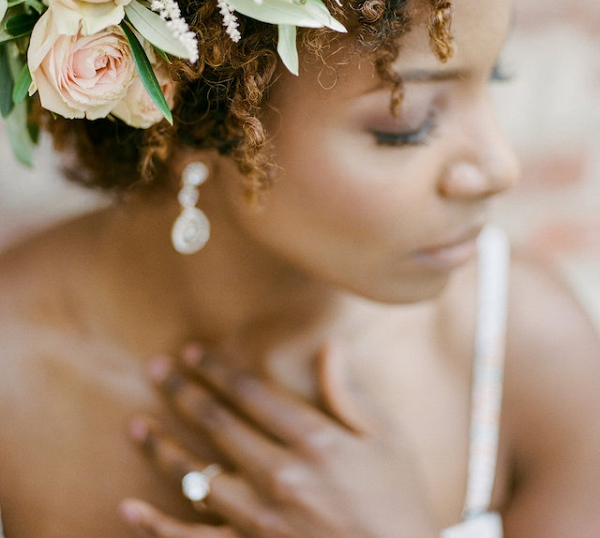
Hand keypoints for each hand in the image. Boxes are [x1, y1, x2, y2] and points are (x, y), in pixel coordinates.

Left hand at [120, 343, 438, 537]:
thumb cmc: (397, 500)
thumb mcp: (386, 438)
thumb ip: (349, 391)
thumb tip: (330, 344)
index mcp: (314, 440)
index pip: (251, 394)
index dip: (216, 370)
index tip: (190, 352)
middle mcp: (281, 475)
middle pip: (218, 425)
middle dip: (182, 392)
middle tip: (155, 370)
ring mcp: (262, 519)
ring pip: (197, 478)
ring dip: (162, 448)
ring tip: (136, 425)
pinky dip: (158, 527)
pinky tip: (130, 508)